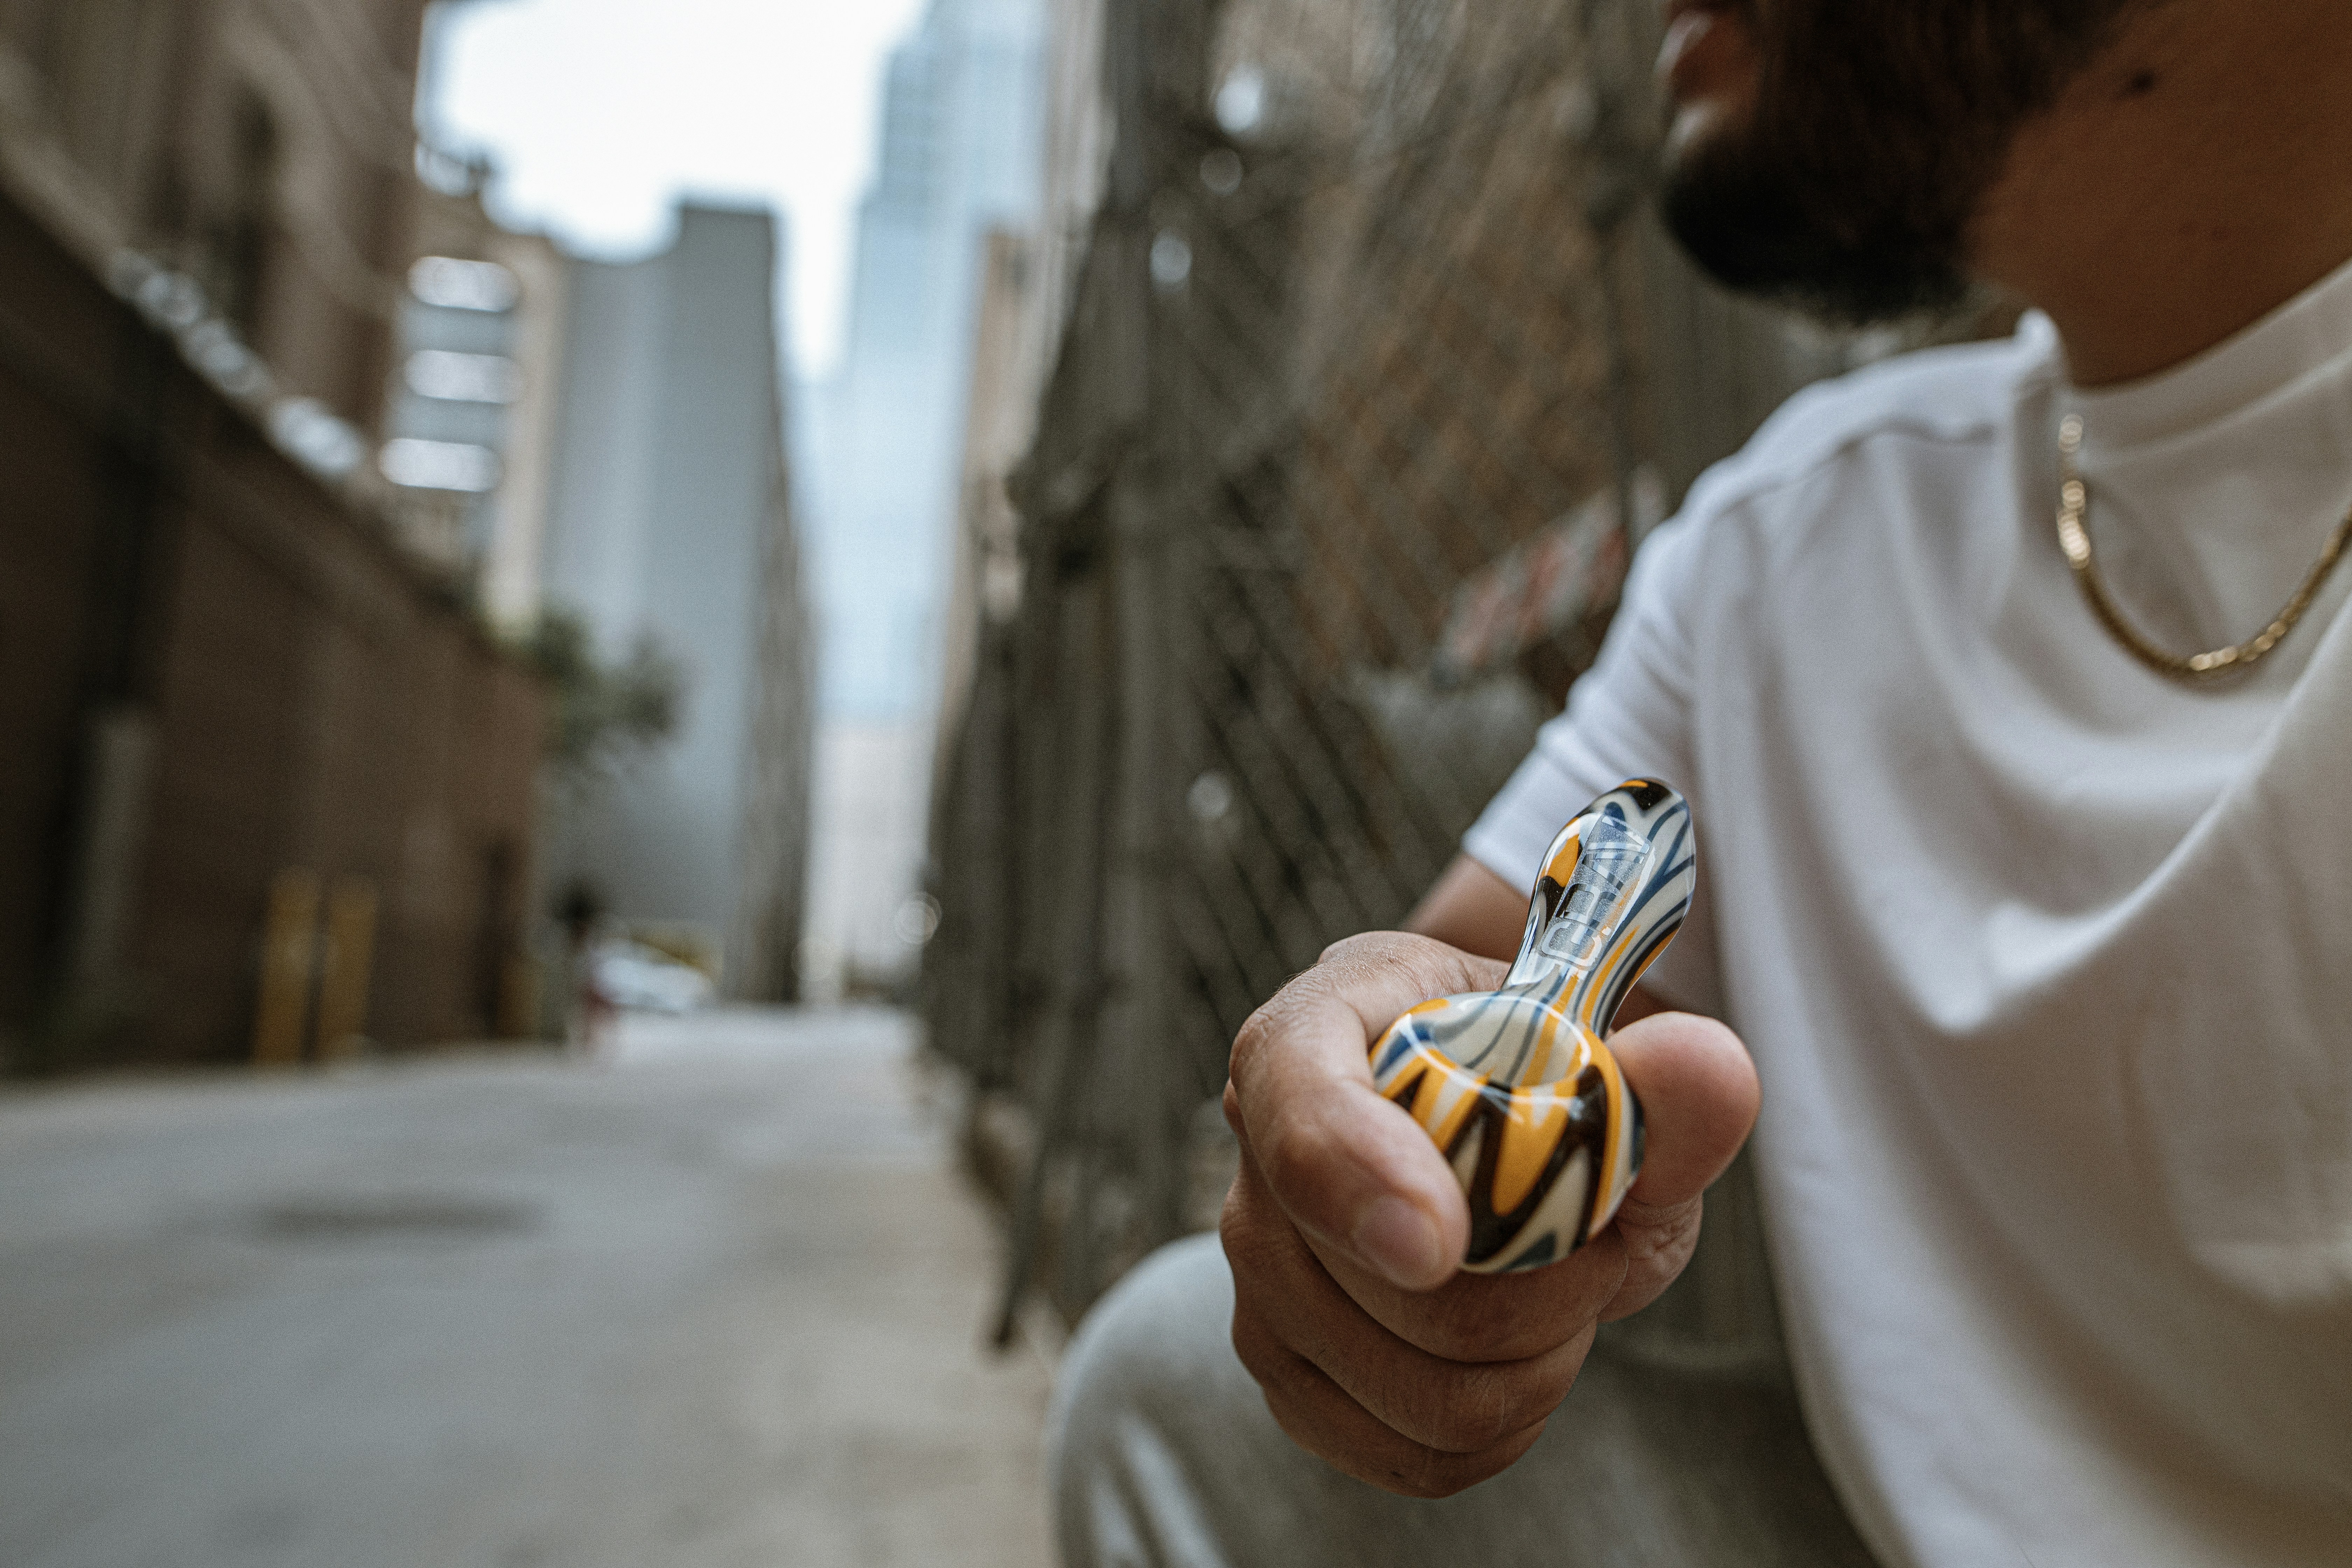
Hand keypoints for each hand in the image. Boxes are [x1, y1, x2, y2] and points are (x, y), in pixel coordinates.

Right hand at [1219, 931, 1758, 1496]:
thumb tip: (1699, 1067)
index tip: (1442, 1243)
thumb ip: (1664, 1073)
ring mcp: (1262, 1272)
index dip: (1357, 1175)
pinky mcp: (1291, 1372)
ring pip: (1420, 1390)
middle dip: (1548, 1284)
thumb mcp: (1621, 1062)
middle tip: (1592, 1230)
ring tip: (1561, 1279)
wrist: (1514, 1125)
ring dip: (1540, 1358)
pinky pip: (1418, 1452)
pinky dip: (1507, 1421)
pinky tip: (1525, 1346)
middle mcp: (1262, 1149)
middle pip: (1394, 1285)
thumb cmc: (1547, 1078)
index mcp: (1324, 1025)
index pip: (1296, 1097)